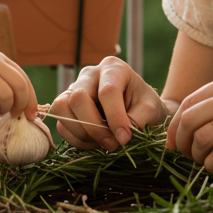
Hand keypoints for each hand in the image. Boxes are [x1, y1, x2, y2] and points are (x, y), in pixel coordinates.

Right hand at [0, 51, 38, 119]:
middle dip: (20, 105)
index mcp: (0, 59)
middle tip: (13, 114)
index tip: (32, 115)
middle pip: (20, 88)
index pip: (24, 79)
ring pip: (6, 97)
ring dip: (2, 108)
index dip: (31, 99)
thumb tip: (26, 104)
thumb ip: (4, 79)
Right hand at [47, 56, 165, 150]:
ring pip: (62, 109)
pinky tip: (95, 142)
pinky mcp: (66, 107)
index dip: (115, 117)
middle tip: (112, 144)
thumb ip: (137, 122)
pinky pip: (61, 125)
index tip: (125, 138)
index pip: (107, 91)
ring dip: (82, 134)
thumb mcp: (151, 110)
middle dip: (94, 127)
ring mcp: (73, 89)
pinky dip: (77, 140)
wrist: (139, 110)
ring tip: (104, 143)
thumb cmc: (145, 106)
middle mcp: (89, 74)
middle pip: (78, 98)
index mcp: (113, 68)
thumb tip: (118, 138)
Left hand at [167, 71, 212, 170]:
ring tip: (202, 162)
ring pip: (201, 138)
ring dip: (196, 156)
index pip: (188, 102)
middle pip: (188, 120)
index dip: (174, 126)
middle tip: (184, 157)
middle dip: (180, 143)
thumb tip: (193, 120)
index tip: (172, 143)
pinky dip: (211, 164)